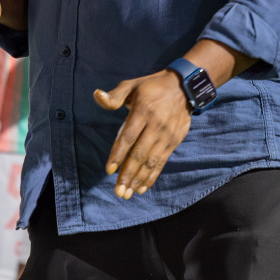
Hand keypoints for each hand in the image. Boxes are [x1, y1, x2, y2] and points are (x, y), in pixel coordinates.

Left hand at [94, 71, 192, 198]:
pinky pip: (162, 162)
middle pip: (140, 154)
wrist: (183, 87)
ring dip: (138, 179)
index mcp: (143, 111)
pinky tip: (142, 188)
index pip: (129, 137)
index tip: (109, 170)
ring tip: (127, 193)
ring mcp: (167, 135)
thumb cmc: (150, 87)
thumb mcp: (131, 85)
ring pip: (151, 161)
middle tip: (117, 192)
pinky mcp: (174, 142)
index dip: (118, 154)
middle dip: (128, 174)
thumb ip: (114, 95)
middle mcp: (156, 125)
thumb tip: (97, 95)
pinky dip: (152, 176)